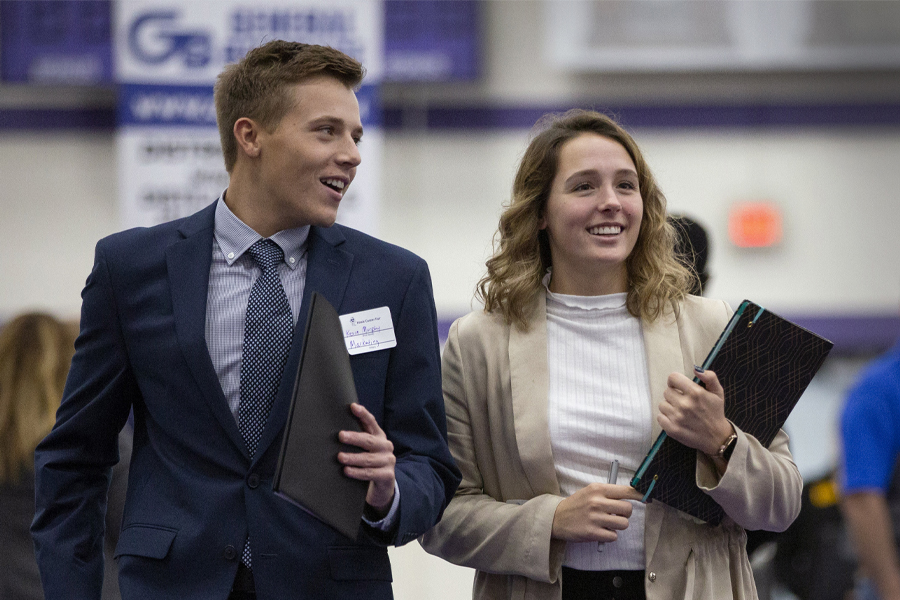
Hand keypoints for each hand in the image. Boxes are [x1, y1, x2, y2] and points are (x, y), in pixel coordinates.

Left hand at [338, 403, 395, 517]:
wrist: (384, 485)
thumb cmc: (369, 462)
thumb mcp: (366, 448)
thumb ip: (358, 437)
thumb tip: (336, 426)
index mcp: (379, 436)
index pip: (371, 422)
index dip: (363, 414)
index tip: (352, 407)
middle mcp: (386, 446)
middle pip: (369, 441)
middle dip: (354, 438)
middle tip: (341, 436)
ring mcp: (388, 461)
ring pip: (368, 459)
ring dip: (353, 458)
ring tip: (340, 457)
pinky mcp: (387, 475)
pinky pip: (370, 473)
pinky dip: (357, 472)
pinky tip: (347, 471)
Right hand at [551, 483, 644, 542]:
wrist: (556, 518)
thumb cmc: (577, 504)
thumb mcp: (590, 492)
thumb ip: (608, 493)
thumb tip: (631, 495)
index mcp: (597, 489)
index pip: (625, 491)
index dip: (639, 495)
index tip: (646, 498)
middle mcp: (597, 502)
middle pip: (628, 510)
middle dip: (626, 514)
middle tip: (617, 515)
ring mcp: (595, 518)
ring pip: (623, 524)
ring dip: (618, 526)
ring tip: (608, 523)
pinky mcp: (592, 532)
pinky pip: (614, 536)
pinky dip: (610, 535)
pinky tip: (601, 531)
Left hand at [658, 367, 732, 455]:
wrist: (717, 438)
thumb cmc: (715, 412)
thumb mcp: (718, 392)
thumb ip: (710, 377)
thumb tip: (696, 369)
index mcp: (695, 393)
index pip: (673, 378)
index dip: (675, 382)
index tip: (679, 387)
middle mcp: (685, 404)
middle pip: (666, 391)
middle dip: (674, 395)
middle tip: (683, 402)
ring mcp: (677, 417)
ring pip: (662, 404)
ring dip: (669, 406)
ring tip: (680, 412)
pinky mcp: (672, 429)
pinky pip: (659, 417)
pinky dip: (666, 418)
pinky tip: (676, 419)